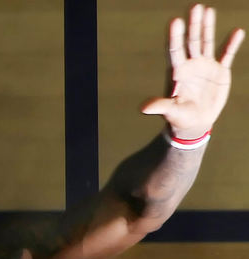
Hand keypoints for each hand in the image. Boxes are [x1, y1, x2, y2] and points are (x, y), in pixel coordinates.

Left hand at [141, 4, 244, 139]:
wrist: (195, 123)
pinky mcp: (219, 71)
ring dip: (208, 27)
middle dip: (193, 25)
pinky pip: (226, 55)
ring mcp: (205, 66)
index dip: (176, 37)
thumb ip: (160, 106)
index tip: (175, 21)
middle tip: (195, 7)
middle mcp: (191, 65)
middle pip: (191, 41)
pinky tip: (237, 32)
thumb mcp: (170, 111)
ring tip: (208, 10)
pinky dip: (231, 44)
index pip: (175, 51)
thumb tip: (144, 108)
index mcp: (177, 73)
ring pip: (206, 42)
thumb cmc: (179, 117)